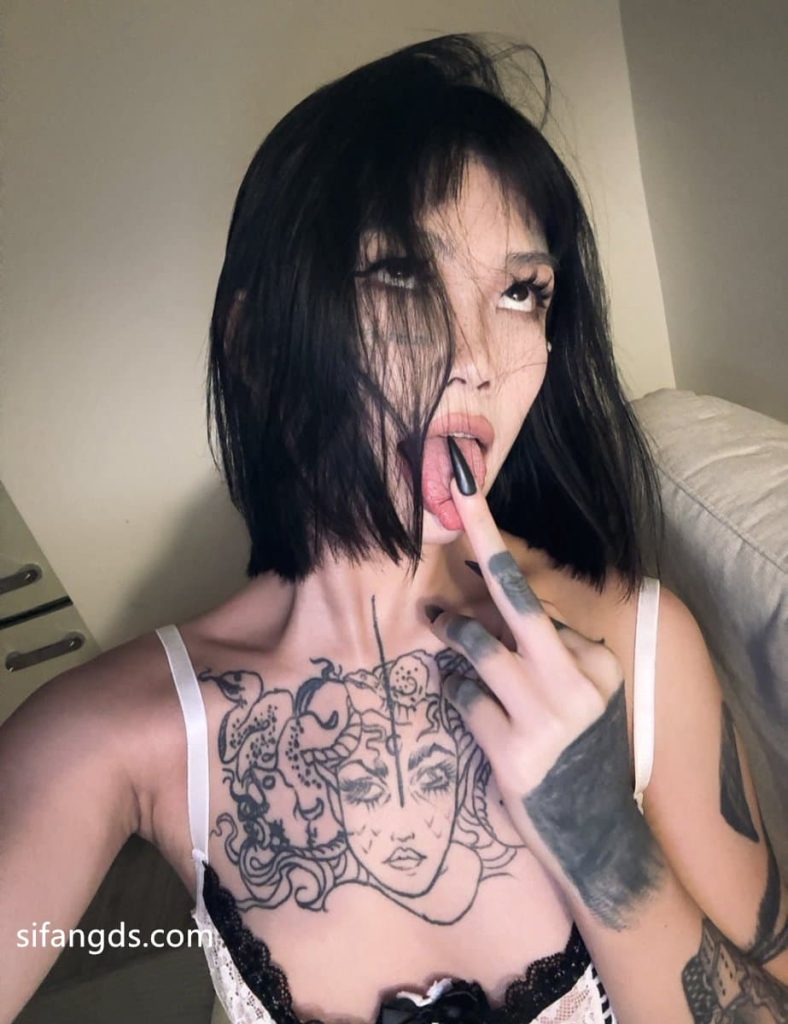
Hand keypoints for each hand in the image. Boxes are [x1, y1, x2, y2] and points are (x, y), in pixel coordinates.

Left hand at [424, 442, 664, 928]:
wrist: (594, 835)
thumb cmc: (574, 751)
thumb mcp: (572, 694)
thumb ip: (538, 649)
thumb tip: (478, 595)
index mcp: (597, 662)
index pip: (535, 601)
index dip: (495, 550)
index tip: (470, 495)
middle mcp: (578, 683)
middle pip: (518, 603)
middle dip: (483, 543)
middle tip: (453, 498)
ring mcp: (547, 719)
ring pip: (480, 649)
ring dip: (452, 633)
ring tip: (439, 624)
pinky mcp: (515, 754)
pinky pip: (464, 699)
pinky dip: (452, 689)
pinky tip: (454, 691)